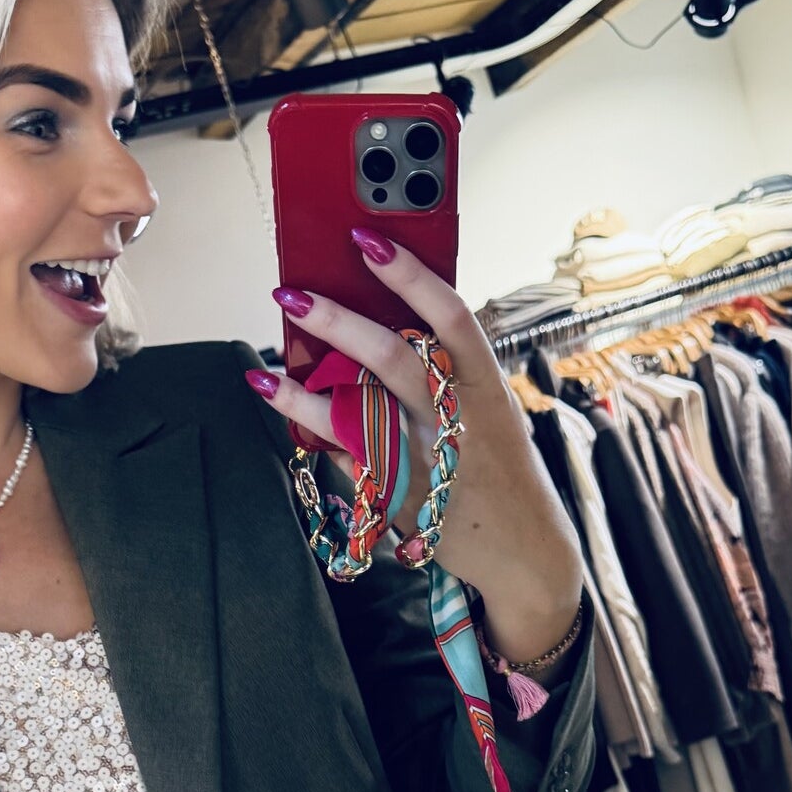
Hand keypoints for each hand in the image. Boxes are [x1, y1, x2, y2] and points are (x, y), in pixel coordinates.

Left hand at [247, 227, 578, 595]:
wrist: (525, 550)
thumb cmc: (502, 471)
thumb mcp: (491, 411)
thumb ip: (446, 375)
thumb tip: (376, 334)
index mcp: (485, 383)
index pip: (450, 315)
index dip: (409, 274)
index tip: (367, 241)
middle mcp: (457, 415)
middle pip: (392, 357)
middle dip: (336, 321)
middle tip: (292, 295)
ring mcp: (428, 457)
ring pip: (357, 414)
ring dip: (304, 393)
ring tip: (266, 374)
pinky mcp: (403, 497)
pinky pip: (350, 458)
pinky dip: (316, 434)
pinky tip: (286, 413)